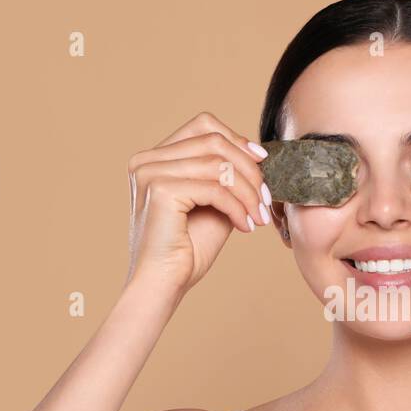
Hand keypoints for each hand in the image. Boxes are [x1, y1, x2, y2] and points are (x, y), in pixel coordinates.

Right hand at [124, 112, 273, 293]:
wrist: (164, 285)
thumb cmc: (187, 250)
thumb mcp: (213, 203)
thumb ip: (225, 176)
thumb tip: (256, 153)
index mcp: (154, 159)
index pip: (202, 126)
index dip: (237, 139)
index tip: (262, 163)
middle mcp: (146, 160)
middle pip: (213, 140)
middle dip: (248, 168)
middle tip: (265, 198)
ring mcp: (149, 173)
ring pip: (218, 164)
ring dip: (247, 191)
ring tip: (258, 215)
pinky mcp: (159, 190)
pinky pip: (215, 188)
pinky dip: (237, 207)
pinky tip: (244, 226)